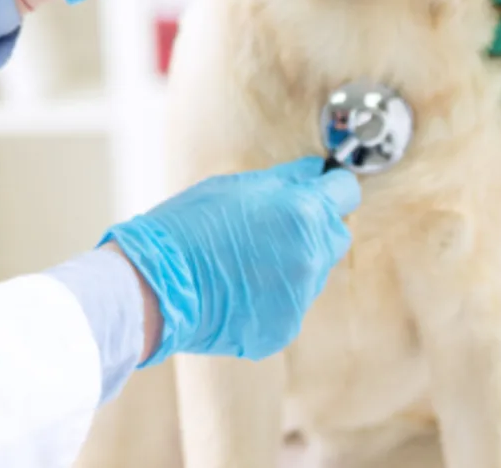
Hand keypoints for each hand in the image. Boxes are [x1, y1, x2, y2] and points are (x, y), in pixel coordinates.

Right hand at [101, 158, 360, 365]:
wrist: (155, 286)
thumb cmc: (187, 228)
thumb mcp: (237, 187)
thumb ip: (286, 179)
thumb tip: (315, 171)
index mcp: (304, 214)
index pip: (345, 193)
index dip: (331, 188)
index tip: (319, 190)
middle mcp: (311, 258)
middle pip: (335, 236)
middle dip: (314, 228)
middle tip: (273, 227)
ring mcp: (300, 298)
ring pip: (313, 272)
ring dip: (293, 263)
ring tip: (246, 261)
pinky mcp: (284, 328)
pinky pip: (291, 304)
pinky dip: (273, 296)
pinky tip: (239, 288)